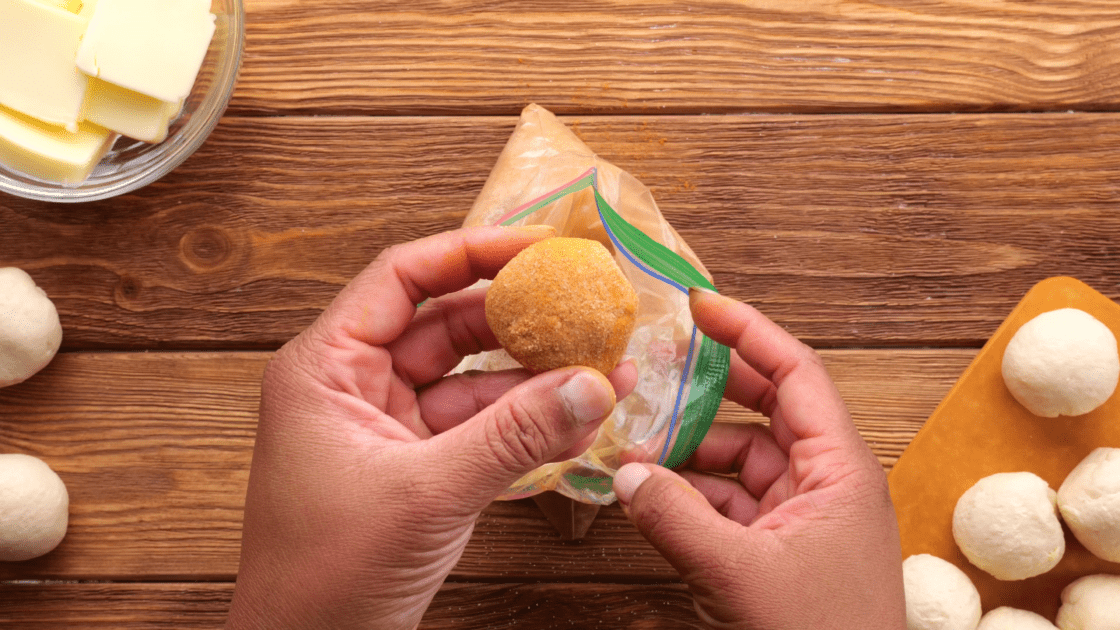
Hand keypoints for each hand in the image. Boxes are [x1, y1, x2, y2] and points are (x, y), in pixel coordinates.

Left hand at [226, 226, 634, 629]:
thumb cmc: (325, 577)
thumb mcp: (426, 493)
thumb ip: (514, 436)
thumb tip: (592, 386)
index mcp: (327, 367)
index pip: (403, 277)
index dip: (472, 252)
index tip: (540, 246)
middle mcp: (356, 384)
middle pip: (448, 322)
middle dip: (521, 317)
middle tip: (587, 305)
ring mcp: (390, 425)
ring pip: (473, 376)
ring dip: (537, 374)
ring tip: (604, 366)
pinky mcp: (419, 464)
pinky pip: (482, 425)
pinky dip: (529, 421)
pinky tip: (581, 416)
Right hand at [612, 288, 905, 629]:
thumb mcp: (740, 575)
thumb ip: (676, 516)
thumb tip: (626, 472)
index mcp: (840, 469)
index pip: (796, 373)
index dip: (749, 331)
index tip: (700, 304)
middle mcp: (826, 483)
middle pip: (765, 409)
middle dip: (709, 389)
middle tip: (658, 364)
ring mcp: (802, 519)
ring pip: (740, 460)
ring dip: (690, 452)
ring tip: (636, 444)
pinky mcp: (780, 553)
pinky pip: (730, 505)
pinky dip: (691, 496)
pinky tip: (651, 496)